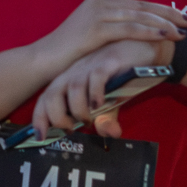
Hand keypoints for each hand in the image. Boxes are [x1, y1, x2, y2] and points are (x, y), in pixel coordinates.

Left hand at [32, 38, 172, 140]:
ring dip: (77, 109)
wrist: (147, 49)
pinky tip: (100, 104)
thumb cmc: (125, 75)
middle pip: (51, 93)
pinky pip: (96, 76)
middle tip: (69, 128)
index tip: (40, 137)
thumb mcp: (113, 101)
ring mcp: (91, 64)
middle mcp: (76, 71)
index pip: (46, 99)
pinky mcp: (109, 60)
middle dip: (55, 116)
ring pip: (72, 87)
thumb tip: (108, 133)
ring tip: (88, 120)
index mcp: (71, 80)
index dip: (39, 118)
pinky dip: (95, 93)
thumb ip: (106, 117)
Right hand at [41, 0, 186, 74]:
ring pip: (140, 14)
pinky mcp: (98, 31)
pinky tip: (165, 36)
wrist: (45, 58)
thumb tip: (129, 27)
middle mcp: (100, 0)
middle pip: (142, 0)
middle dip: (169, 11)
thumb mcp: (89, 27)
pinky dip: (151, 31)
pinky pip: (131, 28)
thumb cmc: (68, 48)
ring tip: (183, 32)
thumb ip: (108, 21)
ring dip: (166, 23)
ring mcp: (98, 14)